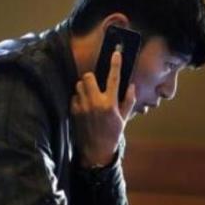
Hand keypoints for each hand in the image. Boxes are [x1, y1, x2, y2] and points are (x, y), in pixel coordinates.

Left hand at [71, 51, 135, 166]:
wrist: (96, 150)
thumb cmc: (112, 134)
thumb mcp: (124, 118)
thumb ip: (128, 100)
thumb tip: (131, 85)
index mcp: (110, 104)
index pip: (114, 78)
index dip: (115, 64)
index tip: (116, 54)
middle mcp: (96, 103)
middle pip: (88, 77)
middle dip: (91, 77)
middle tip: (96, 84)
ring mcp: (83, 107)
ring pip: (79, 85)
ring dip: (84, 87)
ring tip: (90, 96)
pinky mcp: (74, 112)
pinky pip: (74, 96)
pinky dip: (78, 98)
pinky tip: (84, 106)